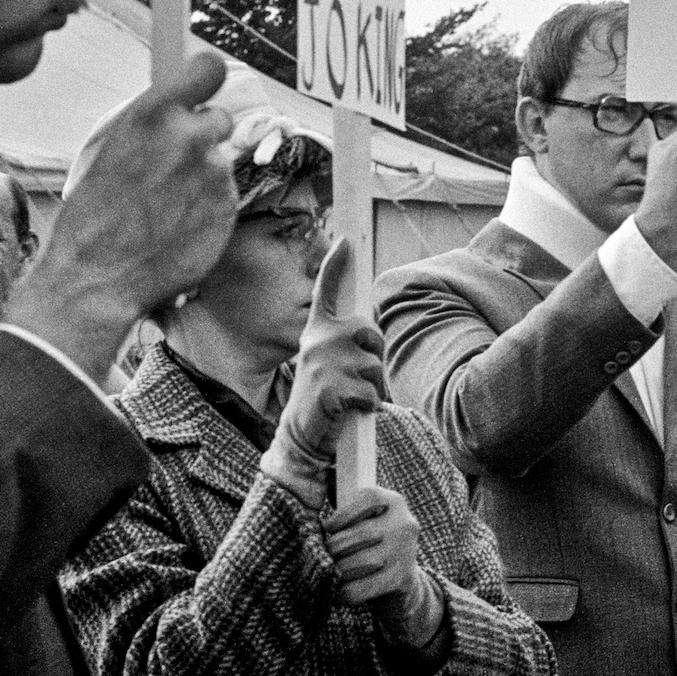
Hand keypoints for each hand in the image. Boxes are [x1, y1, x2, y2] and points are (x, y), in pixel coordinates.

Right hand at [5, 52, 235, 379]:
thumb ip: (154, 124)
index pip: (209, 68)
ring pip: (219, 160)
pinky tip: (178, 225)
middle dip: (201, 137)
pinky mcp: (229, 206)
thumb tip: (182, 106)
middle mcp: (191, 136)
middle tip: (171, 166)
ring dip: (202, 176)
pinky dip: (208, 206)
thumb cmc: (93, 216)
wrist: (97, 278)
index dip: (206, 79)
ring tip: (165, 206)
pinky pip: (225, 194)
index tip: (202, 90)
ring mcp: (215, 173)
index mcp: (153, 114)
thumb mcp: (111, 149)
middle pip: (218, 119)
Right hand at [261, 239, 387, 501]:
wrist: (301, 436)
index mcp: (316, 332)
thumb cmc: (323, 397)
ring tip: (350, 398)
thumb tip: (368, 334)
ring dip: (372, 388)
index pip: (325, 291)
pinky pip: (372, 393)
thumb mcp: (327, 363)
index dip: (335, 263)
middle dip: (375, 357)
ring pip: (375, 368)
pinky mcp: (332, 389)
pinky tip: (348, 412)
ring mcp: (324, 364)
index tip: (345, 239)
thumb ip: (345, 343)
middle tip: (357, 378)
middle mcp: (317, 341)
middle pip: (372, 335)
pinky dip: (369, 407)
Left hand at [321, 484, 441, 645]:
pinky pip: (363, 587)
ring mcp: (405, 552)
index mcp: (395, 502)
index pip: (370, 497)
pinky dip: (344, 592)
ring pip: (361, 561)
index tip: (329, 527)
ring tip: (326, 574)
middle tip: (321, 556)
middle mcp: (405, 524)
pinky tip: (336, 594)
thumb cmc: (372, 545)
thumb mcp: (368, 521)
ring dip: (338, 570)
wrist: (401, 581)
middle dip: (335, 547)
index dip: (344, 513)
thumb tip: (309, 522)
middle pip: (362, 532)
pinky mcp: (400, 579)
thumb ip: (346, 514)